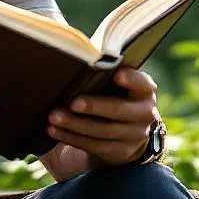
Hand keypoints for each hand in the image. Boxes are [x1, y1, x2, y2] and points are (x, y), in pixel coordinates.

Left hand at [43, 67, 158, 169]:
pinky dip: (71, 138)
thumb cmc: (112, 92)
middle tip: (72, 102)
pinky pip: (94, 146)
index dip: (131, 79)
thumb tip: (70, 46)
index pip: (142, 83)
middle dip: (94, 106)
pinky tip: (53, 131)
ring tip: (53, 117)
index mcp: (144, 90)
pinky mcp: (119, 152)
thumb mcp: (113, 80)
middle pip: (119, 110)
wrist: (128, 129)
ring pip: (103, 131)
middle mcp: (144, 113)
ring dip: (76, 125)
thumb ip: (101, 68)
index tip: (116, 74)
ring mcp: (134, 135)